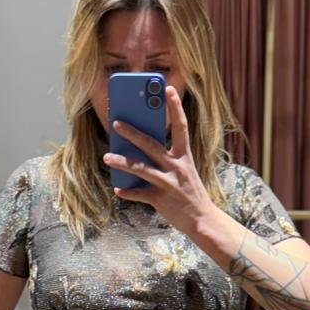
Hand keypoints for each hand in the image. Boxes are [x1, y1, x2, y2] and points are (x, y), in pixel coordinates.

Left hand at [102, 83, 215, 236]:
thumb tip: (143, 151)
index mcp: (184, 157)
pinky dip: (128, 192)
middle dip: (133, 133)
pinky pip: (140, 194)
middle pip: (151, 145)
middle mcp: (176, 167)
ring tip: (106, 157)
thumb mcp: (185, 172)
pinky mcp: (161, 200)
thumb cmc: (191, 193)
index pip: (181, 126)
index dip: (175, 107)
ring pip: (141, 168)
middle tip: (116, 123)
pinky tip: (118, 189)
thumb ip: (168, 160)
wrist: (203, 220)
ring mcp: (168, 183)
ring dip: (121, 162)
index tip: (168, 89)